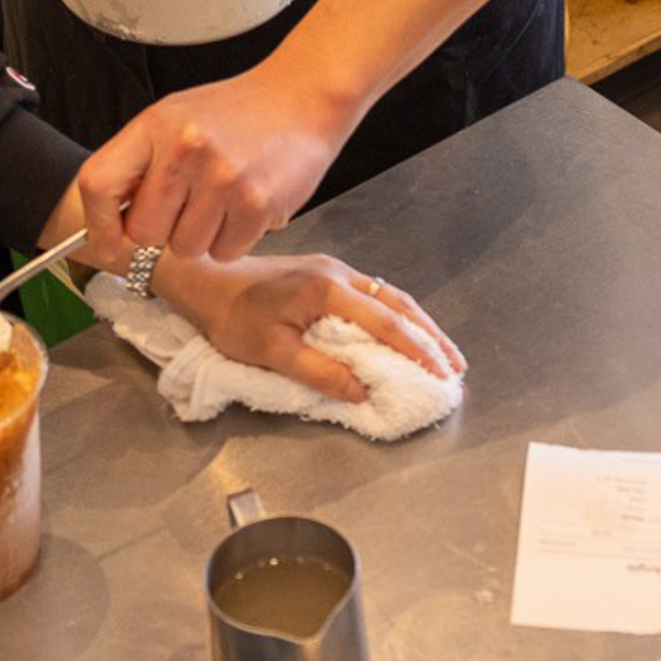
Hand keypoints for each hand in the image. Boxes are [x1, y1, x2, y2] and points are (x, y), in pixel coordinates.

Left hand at [79, 62, 362, 261]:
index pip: (99, 184)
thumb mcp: (175, 118)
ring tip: (223, 198)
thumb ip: (141, 164)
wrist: (302, 97)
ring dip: (202, 235)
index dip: (97, 223)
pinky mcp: (256, 205)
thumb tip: (111, 222)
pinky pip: (226, 252)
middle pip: (144, 232)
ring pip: (186, 249)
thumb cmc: (237, 111)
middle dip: (162, 230)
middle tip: (188, 205)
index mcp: (155, 126)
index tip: (105, 241)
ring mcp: (222, 179)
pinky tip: (246, 204)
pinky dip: (234, 239)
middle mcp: (185, 151)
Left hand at [158, 252, 463, 403]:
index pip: (384, 322)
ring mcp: (332, 269)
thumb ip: (320, 372)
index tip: (439, 373)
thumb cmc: (232, 318)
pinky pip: (372, 293)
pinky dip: (395, 314)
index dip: (416, 349)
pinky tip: (403, 330)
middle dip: (430, 335)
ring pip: (388, 295)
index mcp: (326, 290)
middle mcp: (337, 273)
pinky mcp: (325, 273)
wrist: (205, 280)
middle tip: (455, 363)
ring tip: (439, 350)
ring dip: (416, 323)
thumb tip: (363, 390)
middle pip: (397, 303)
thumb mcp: (272, 354)